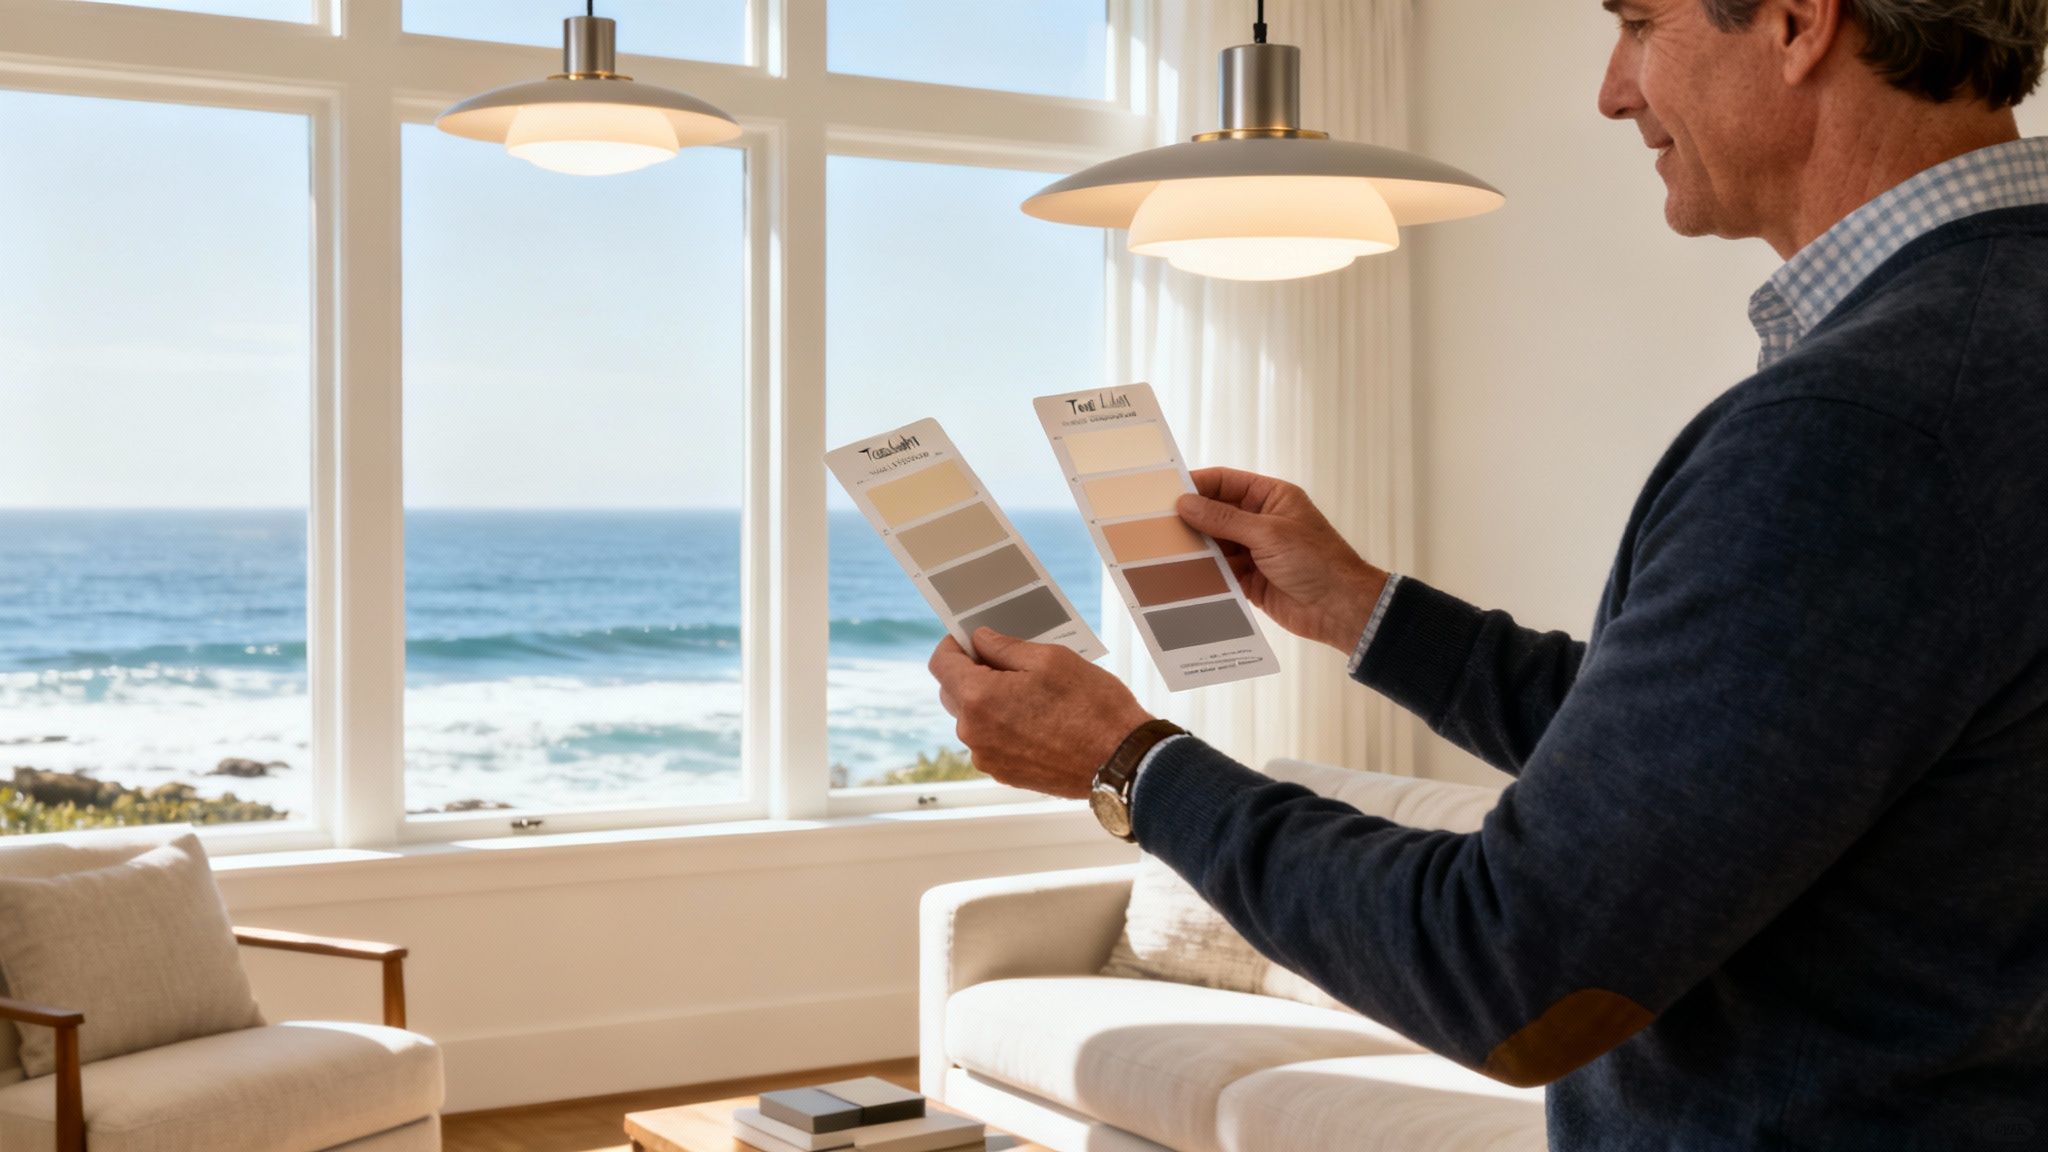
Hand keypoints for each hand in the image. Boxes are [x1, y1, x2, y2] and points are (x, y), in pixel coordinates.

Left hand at [927, 628, 1154, 798]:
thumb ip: (1005, 647)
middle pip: (952, 693)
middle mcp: (974, 733)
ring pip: (973, 719)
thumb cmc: (1092, 707)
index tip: (969, 638)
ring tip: (1032, 694)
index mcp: (979, 698)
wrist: (1121, 762)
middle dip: (972, 673)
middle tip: (1009, 663)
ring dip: (990, 702)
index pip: (941, 664)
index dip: (953, 645)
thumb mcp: (1050, 659)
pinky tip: (1038, 719)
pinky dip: (1004, 726)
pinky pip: (991, 741)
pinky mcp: (1005, 774)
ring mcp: (988, 758)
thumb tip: (980, 640)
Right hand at [1177, 467, 1389, 652]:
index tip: (1165, 492)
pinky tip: (1180, 574)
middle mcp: (1260, 521)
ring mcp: (1254, 551)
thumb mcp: (1268, 533)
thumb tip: (1185, 504)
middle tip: (1154, 523)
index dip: (1196, 485)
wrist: (1340, 609)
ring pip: (1214, 544)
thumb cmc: (1317, 561)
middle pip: (1215, 514)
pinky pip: (1218, 572)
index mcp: (1271, 498)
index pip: (1225, 483)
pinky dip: (1202, 574)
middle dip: (1189, 519)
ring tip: (1161, 550)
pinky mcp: (1249, 580)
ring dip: (1193, 548)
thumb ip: (1224, 519)